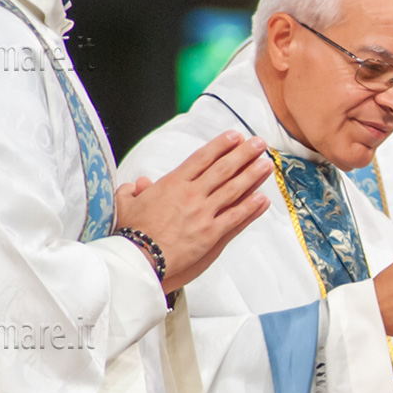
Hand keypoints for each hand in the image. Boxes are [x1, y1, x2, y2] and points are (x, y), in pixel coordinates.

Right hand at [114, 131, 271, 291]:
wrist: (137, 257)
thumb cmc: (129, 232)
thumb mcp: (125, 205)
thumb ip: (132, 191)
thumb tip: (137, 184)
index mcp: (172, 183)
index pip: (201, 158)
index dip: (220, 145)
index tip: (235, 136)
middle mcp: (191, 194)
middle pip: (223, 169)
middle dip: (243, 154)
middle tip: (259, 143)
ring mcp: (202, 213)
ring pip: (233, 190)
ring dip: (252, 175)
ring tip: (267, 164)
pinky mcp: (210, 234)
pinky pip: (235, 217)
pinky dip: (250, 207)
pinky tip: (263, 198)